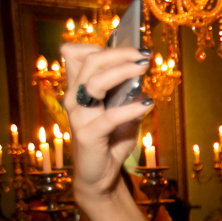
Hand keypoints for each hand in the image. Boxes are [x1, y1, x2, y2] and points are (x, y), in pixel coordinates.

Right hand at [62, 43, 151, 203]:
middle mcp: (74, 98)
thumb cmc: (111, 140)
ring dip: (122, 71)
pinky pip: (110, 116)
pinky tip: (147, 103)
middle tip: (144, 54)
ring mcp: (78, 116)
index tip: (132, 46)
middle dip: (119, 54)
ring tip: (144, 67)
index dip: (103, 46)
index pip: (78, 55)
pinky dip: (130, 108)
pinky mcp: (87, 134)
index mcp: (79, 89)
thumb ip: (127, 93)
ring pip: (95, 82)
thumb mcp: (122, 112)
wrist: (101, 174)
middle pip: (90, 62)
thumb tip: (142, 73)